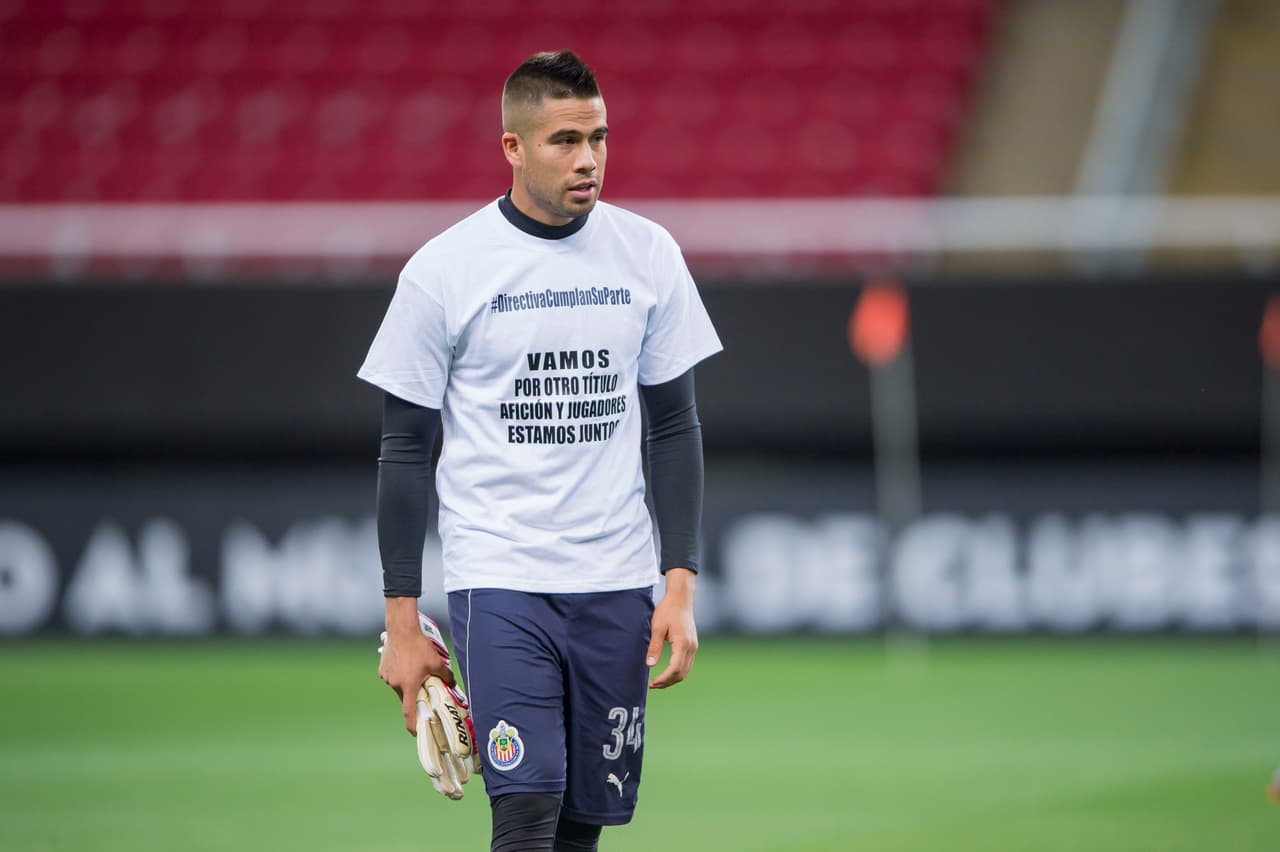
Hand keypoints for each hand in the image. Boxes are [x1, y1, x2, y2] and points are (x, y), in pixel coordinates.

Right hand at [378, 598, 455, 734]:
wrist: (401, 629)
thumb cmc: (419, 646)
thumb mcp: (436, 662)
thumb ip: (446, 676)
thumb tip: (453, 684)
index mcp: (408, 686)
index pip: (409, 712)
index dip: (412, 725)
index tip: (416, 733)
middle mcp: (395, 684)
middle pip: (405, 698)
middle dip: (413, 697)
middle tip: (422, 691)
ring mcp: (387, 677)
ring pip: (398, 687)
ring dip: (406, 685)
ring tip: (414, 671)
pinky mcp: (382, 669)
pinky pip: (392, 677)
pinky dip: (399, 676)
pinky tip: (405, 664)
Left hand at [646, 568, 697, 688]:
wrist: (681, 598)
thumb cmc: (668, 610)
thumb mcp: (657, 627)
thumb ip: (654, 647)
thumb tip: (649, 665)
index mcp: (683, 643)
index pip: (674, 669)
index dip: (663, 679)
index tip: (652, 683)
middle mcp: (691, 647)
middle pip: (681, 673)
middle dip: (667, 682)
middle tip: (653, 685)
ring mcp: (693, 646)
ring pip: (685, 670)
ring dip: (672, 678)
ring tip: (658, 681)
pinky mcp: (692, 645)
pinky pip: (686, 664)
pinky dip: (677, 671)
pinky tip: (667, 671)